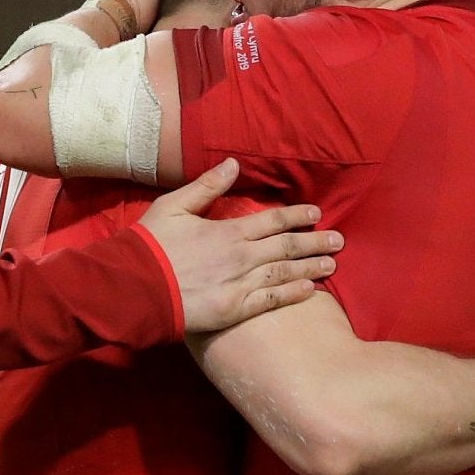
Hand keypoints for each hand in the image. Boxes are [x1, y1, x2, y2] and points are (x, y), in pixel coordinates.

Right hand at [138, 159, 342, 330]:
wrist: (135, 288)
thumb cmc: (150, 246)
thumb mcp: (173, 206)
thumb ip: (207, 186)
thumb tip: (234, 164)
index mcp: (229, 231)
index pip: (273, 220)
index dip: (297, 216)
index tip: (316, 213)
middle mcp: (242, 257)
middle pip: (287, 247)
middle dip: (315, 242)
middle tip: (338, 240)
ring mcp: (240, 285)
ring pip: (285, 273)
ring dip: (311, 267)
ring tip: (332, 264)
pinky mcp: (234, 310)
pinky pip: (270, 301)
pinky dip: (292, 294)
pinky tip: (309, 291)